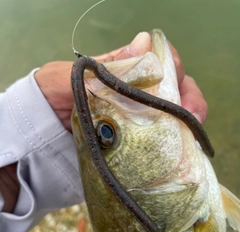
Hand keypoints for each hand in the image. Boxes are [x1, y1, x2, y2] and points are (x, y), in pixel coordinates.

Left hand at [34, 32, 207, 132]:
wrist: (37, 135)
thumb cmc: (51, 98)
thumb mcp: (75, 77)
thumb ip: (110, 65)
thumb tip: (145, 42)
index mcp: (125, 73)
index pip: (161, 63)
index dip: (175, 71)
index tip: (178, 89)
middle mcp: (136, 95)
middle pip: (174, 92)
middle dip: (189, 103)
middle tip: (193, 120)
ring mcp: (137, 122)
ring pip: (172, 119)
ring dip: (186, 127)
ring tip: (189, 141)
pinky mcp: (134, 146)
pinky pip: (160, 144)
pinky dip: (173, 147)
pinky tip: (178, 154)